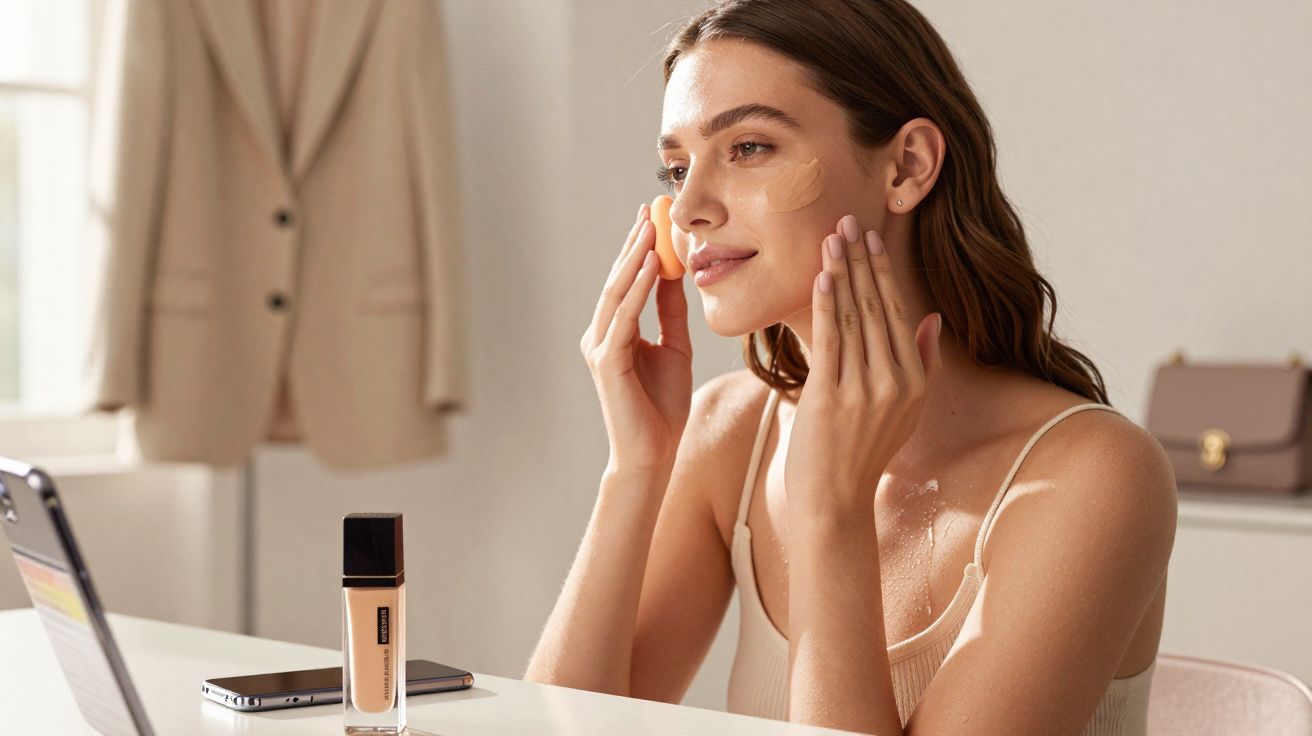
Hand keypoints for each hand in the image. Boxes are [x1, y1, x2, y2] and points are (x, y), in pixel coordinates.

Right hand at [580, 204, 693, 473]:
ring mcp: (600, 347)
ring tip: (651, 227)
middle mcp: (601, 335)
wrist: (655, 453)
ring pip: (617, 293)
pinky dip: (639, 288)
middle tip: (650, 210)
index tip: (653, 218)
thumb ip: (670, 313)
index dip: (639, 249)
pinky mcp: (607, 362)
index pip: (626, 282)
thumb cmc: (662, 408)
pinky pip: (624, 317)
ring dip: (635, 258)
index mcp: (615, 333)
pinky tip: (654, 265)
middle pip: (617, 280)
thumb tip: (677, 273)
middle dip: (634, 244)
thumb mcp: (675, 348)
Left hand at [783, 215, 943, 520]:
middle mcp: (895, 382)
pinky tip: (821, 277)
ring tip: (831, 238)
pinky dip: (825, 306)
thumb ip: (922, 363)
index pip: (897, 312)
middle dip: (861, 260)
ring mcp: (864, 390)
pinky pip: (830, 341)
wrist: (834, 502)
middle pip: (876, 307)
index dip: (882, 272)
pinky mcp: (831, 398)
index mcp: (915, 381)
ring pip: (853, 318)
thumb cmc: (863, 455)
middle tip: (847, 220)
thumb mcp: (906, 411)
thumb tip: (932, 317)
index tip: (871, 238)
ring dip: (841, 273)